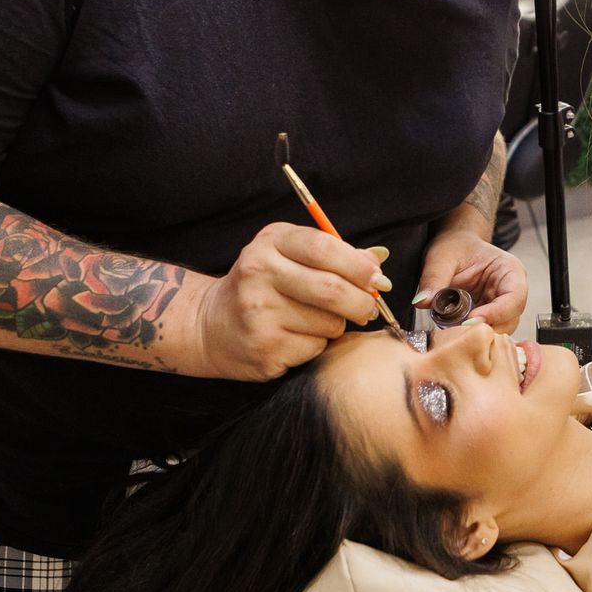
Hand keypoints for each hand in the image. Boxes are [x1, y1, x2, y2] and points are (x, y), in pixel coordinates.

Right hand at [195, 223, 384, 380]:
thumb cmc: (262, 286)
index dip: (358, 265)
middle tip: (369, 308)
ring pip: (329, 322)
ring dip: (337, 324)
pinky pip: (315, 347)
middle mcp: (259, 274)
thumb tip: (379, 259)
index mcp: (270, 243)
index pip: (323, 248)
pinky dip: (318, 344)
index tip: (377, 278)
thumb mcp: (289, 255)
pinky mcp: (264, 348)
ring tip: (317, 320)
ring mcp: (259, 313)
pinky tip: (297, 337)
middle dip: (362, 301)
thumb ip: (335, 255)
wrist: (211, 324)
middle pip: (331, 289)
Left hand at [417, 229, 526, 330]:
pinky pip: (485, 331)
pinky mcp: (488, 317)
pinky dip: (471, 334)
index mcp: (509, 270)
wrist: (453, 248)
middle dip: (487, 328)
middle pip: (511, 319)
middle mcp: (510, 291)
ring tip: (454, 330)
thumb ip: (433, 278)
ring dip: (478, 333)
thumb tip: (422, 301)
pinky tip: (455, 332)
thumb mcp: (441, 257)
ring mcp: (500, 306)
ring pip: (500, 329)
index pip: (515, 298)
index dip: (497, 313)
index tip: (471, 319)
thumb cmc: (455, 246)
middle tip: (459, 330)